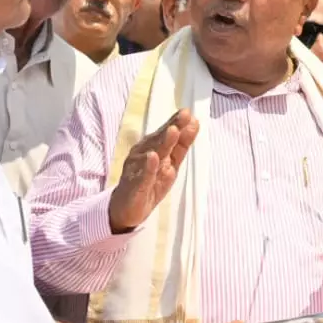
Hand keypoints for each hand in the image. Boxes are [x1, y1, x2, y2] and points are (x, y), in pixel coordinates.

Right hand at [108, 109, 199, 232]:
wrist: (127, 210)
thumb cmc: (150, 184)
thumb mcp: (171, 164)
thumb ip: (181, 145)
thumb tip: (195, 122)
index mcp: (152, 148)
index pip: (166, 133)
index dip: (176, 122)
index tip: (188, 112)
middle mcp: (142, 154)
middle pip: (159, 140)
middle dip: (171, 127)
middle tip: (183, 115)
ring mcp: (137, 169)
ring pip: (150, 154)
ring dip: (162, 142)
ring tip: (173, 130)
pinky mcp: (134, 186)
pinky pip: (142, 176)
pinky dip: (148, 167)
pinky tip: (153, 157)